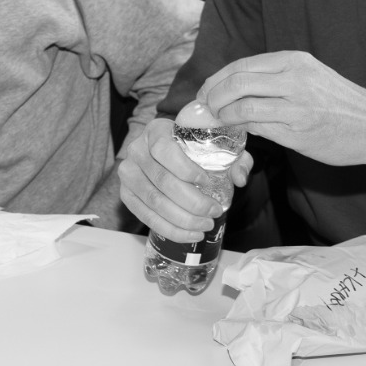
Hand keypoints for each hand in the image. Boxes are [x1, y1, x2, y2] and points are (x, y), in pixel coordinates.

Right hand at [118, 117, 253, 244]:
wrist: (165, 155)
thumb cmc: (192, 149)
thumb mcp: (215, 145)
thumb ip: (234, 158)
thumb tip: (240, 179)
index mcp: (156, 131)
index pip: (165, 150)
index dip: (186, 169)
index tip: (207, 182)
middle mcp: (136, 150)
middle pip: (162, 181)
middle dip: (192, 202)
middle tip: (214, 212)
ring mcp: (128, 174)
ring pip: (154, 202)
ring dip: (183, 219)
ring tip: (205, 226)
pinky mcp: (126, 194)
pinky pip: (146, 216)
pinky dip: (170, 229)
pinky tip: (190, 234)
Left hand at [200, 51, 365, 167]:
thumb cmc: (340, 102)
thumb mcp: (310, 75)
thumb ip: (274, 77)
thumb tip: (232, 86)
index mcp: (294, 61)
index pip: (241, 66)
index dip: (216, 80)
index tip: (205, 92)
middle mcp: (295, 79)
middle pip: (236, 83)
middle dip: (212, 97)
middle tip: (205, 109)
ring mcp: (297, 106)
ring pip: (242, 106)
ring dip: (222, 115)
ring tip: (217, 121)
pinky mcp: (299, 132)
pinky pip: (258, 127)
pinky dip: (241, 129)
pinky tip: (238, 131)